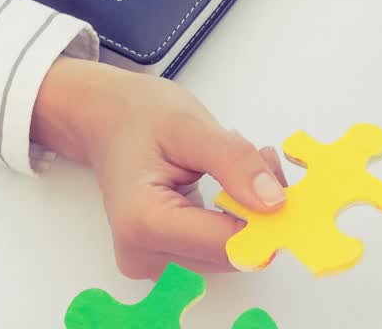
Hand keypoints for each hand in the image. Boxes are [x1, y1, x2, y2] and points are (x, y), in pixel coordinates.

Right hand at [31, 58, 286, 278]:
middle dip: (259, 210)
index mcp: (143, 222)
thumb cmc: (137, 116)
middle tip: (259, 156)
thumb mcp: (190, 126)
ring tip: (238, 163)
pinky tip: (229, 185)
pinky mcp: (164, 261)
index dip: (266, 217)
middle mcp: (143, 255)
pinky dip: (235, 220)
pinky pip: (218, 251)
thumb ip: (234, 162)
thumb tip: (275, 202)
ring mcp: (152, 264)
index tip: (277, 175)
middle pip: (231, 253)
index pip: (228, 244)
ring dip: (249, 214)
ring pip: (230, 254)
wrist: (104, 119)